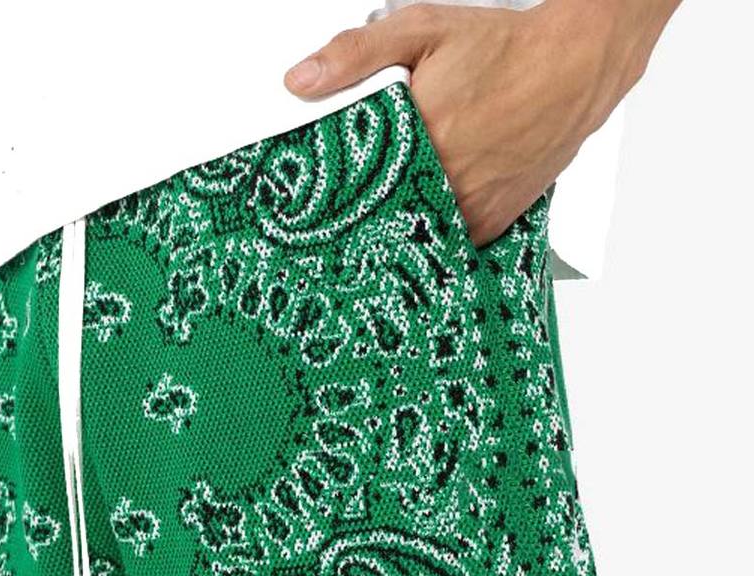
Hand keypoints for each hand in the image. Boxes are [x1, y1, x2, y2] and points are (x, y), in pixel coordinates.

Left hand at [284, 0, 678, 246]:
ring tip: (371, 224)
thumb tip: (301, 81)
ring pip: (414, 236)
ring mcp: (471, 209)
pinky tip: (417, 221)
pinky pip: (449, 242)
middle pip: (380, 220)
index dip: (328, 203)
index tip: (306, 213)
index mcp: (419, 141)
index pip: (353, 191)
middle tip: (329, 225)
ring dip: (394, 230)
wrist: (576, 67)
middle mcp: (446, 183)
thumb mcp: (422, 31)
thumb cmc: (505, 50)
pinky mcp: (492, 222)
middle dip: (355, 221)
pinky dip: (431, 233)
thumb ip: (356, 53)